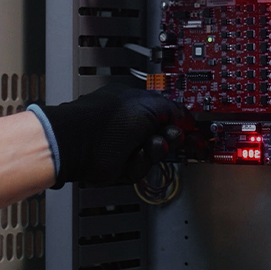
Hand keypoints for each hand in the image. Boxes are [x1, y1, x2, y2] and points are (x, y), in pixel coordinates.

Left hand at [31, 85, 191, 186]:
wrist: (80, 144)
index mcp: (135, 102)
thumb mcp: (149, 105)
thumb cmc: (106, 118)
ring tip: (149, 145)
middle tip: (171, 136)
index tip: (190, 128)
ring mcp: (125, 145)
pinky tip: (133, 156)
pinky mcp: (120, 165)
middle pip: (162, 134)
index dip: (179, 120)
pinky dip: (140, 163)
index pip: (165, 111)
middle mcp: (130, 123)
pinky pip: (141, 168)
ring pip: (154, 153)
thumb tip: (184, 116)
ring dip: (155, 150)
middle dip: (169, 136)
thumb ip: (172, 108)